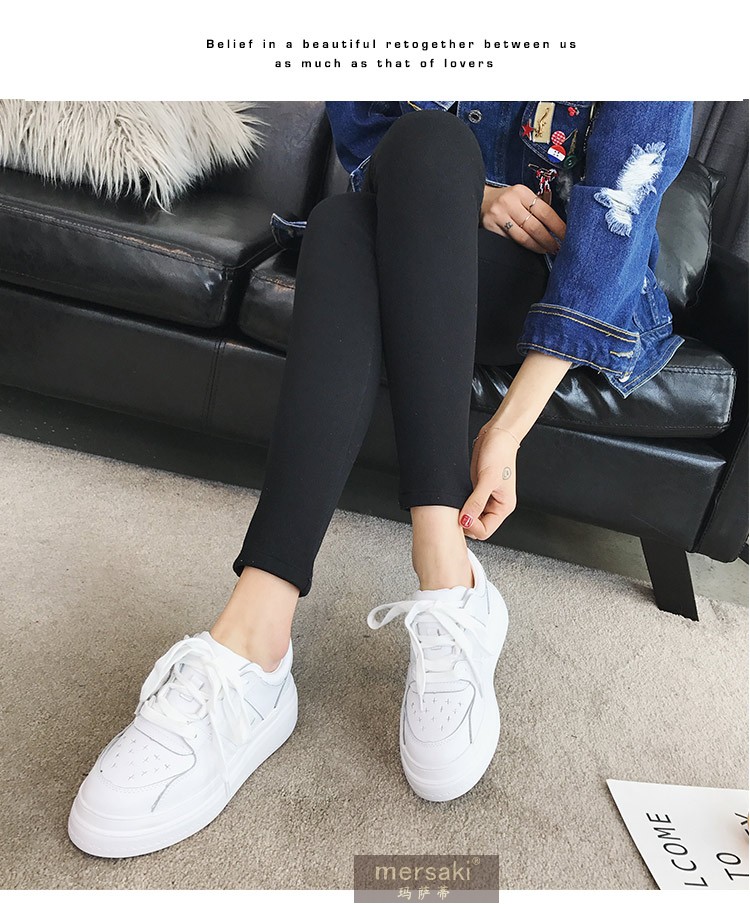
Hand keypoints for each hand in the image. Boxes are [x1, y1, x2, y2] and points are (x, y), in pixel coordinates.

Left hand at [458, 425, 518, 540]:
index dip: (470, 526)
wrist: (496, 435)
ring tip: (455, 501)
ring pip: (470, 517)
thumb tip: (465, 521)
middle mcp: (495, 505)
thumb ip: (477, 502)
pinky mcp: (476, 490)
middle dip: (464, 522)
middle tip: (454, 510)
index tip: (460, 515)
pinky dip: (460, 504)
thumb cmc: (500, 453)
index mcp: (503, 507)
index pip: (485, 531)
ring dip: (461, 513)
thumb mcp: (487, 479)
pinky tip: (455, 496)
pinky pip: (467, 505)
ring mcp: (485, 499)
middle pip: (476, 527)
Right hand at [481, 184, 565, 253]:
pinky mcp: (490, 227)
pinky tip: (530, 248)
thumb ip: (536, 207)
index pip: (545, 211)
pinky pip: (510, 241)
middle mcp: (510, 202)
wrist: (481, 199)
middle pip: (535, 227)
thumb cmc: (506, 199)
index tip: (565, 235)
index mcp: (521, 192)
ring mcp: (499, 215)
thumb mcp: (521, 196)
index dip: (557, 226)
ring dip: (537, 246)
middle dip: (548, 240)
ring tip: (546, 249)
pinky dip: (523, 247)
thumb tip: (556, 225)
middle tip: (557, 247)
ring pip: (523, 237)